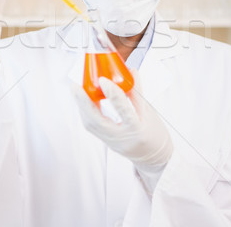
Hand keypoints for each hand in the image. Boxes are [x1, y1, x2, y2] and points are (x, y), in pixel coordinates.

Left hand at [73, 70, 172, 192]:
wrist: (153, 159)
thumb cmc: (154, 134)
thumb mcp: (149, 112)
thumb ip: (137, 92)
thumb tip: (131, 71)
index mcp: (137, 130)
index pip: (124, 111)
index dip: (113, 94)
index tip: (104, 80)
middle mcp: (121, 138)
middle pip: (96, 121)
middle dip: (83, 102)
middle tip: (75, 85)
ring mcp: (111, 142)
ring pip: (90, 124)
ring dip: (81, 105)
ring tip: (77, 89)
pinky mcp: (106, 142)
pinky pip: (92, 126)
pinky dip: (86, 111)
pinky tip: (84, 101)